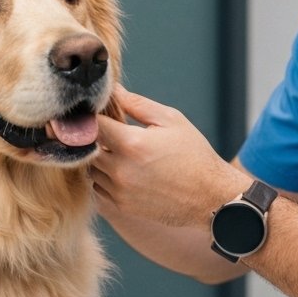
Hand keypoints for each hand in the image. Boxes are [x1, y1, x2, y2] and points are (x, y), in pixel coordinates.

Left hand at [91, 88, 246, 229]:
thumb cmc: (194, 155)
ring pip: (91, 169)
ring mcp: (119, 190)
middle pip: (87, 148)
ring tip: (120, 152)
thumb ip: (137, 104)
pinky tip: (123, 171)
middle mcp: (120, 169)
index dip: (92, 116)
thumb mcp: (171, 120)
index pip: (92, 124)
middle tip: (111, 132)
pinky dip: (104, 179)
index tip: (98, 112)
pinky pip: (98, 189)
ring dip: (99, 159)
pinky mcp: (121, 206)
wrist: (210, 198)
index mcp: (131, 144)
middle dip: (96, 137)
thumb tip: (114, 90)